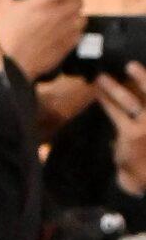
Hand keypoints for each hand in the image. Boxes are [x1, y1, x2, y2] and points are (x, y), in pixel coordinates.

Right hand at [0, 0, 85, 83]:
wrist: (8, 65)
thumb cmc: (3, 36)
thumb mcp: (1, 7)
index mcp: (44, 1)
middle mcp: (59, 13)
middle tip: (62, 2)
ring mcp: (66, 30)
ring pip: (82, 17)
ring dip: (75, 16)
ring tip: (64, 19)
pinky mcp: (68, 45)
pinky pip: (79, 34)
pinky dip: (73, 32)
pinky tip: (63, 33)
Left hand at [95, 61, 145, 196]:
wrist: (143, 175)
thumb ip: (145, 112)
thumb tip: (135, 86)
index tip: (137, 64)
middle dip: (142, 76)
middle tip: (129, 65)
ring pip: (129, 101)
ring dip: (114, 88)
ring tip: (102, 77)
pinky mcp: (131, 134)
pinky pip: (117, 114)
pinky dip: (107, 103)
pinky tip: (99, 96)